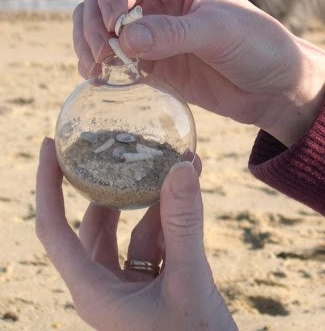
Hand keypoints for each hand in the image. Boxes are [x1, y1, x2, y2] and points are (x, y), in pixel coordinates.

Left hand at [36, 138, 237, 330]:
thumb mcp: (188, 282)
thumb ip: (184, 226)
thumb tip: (181, 168)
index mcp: (93, 291)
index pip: (53, 228)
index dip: (46, 185)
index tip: (49, 146)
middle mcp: (105, 286)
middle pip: (94, 222)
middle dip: (106, 184)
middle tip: (111, 147)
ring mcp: (131, 284)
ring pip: (131, 229)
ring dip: (153, 198)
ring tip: (174, 163)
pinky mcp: (155, 281)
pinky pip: (156, 240)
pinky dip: (171, 216)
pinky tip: (189, 190)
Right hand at [73, 0, 324, 146]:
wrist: (267, 87)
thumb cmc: (256, 46)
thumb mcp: (218, 31)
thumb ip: (171, 33)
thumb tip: (123, 38)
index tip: (115, 27)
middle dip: (94, 22)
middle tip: (104, 52)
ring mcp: (148, 27)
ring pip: (97, 24)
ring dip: (88, 43)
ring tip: (95, 68)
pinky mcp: (147, 58)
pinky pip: (111, 55)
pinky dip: (97, 64)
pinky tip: (98, 77)